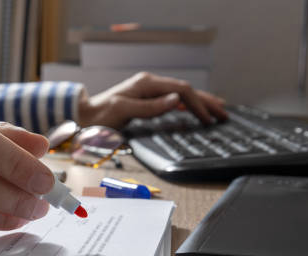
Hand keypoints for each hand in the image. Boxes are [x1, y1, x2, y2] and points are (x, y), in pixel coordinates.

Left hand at [77, 71, 227, 128]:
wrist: (84, 116)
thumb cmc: (100, 115)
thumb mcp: (124, 111)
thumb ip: (150, 107)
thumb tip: (176, 100)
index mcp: (147, 84)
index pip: (181, 90)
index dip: (198, 104)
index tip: (209, 119)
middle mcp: (150, 84)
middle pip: (185, 90)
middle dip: (206, 102)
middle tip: (224, 114)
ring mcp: (148, 91)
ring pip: (181, 94)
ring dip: (200, 103)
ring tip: (217, 111)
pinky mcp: (146, 99)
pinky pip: (173, 100)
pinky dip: (188, 105)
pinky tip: (195, 111)